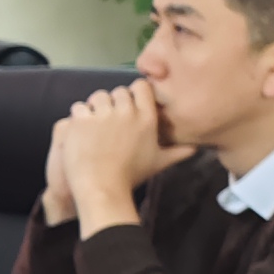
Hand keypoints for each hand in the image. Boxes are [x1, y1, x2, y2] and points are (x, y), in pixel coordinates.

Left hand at [51, 81, 179, 232]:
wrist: (102, 188)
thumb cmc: (131, 176)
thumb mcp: (159, 162)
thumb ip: (177, 152)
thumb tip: (196, 148)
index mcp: (145, 118)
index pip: (141, 86)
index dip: (134, 93)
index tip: (130, 104)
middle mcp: (124, 112)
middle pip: (117, 91)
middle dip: (113, 103)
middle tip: (110, 122)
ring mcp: (101, 115)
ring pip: (96, 97)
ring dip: (94, 107)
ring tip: (94, 125)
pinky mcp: (80, 121)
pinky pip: (77, 108)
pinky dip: (78, 118)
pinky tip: (81, 133)